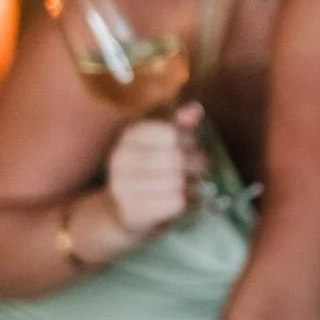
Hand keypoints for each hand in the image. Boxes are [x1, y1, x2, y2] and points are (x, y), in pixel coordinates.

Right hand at [106, 105, 206, 233]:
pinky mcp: (134, 210)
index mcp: (128, 136)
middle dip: (195, 163)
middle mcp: (121, 159)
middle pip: (176, 157)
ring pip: (178, 181)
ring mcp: (124, 186)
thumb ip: (179, 125)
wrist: (123, 210)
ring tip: (187, 184)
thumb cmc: (150, 170)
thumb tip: (195, 108)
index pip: (170, 133)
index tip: (190, 146)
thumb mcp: (161, 143)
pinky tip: (180, 199)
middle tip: (198, 169)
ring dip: (191, 183)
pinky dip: (186, 201)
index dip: (188, 140)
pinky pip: (176, 201)